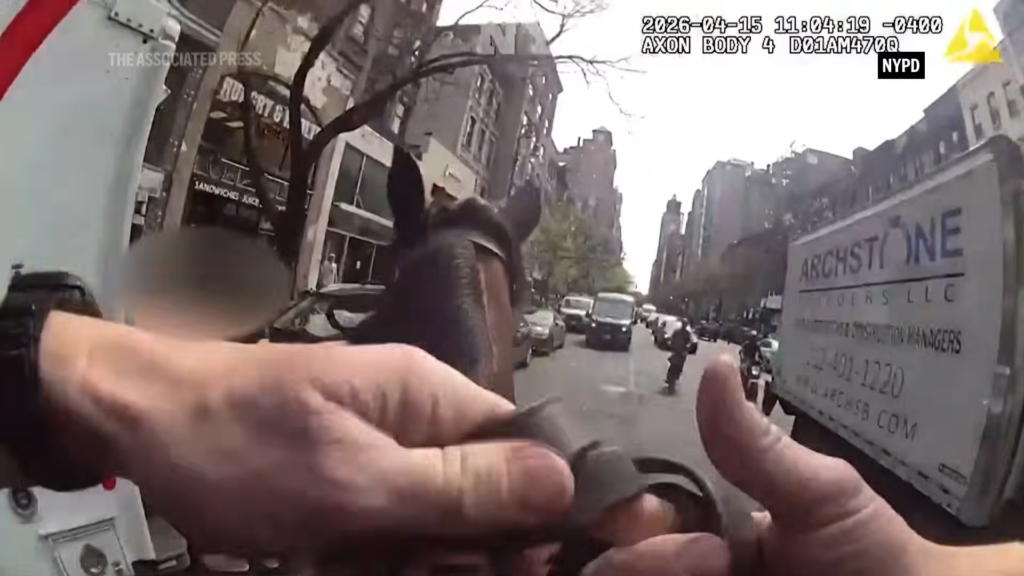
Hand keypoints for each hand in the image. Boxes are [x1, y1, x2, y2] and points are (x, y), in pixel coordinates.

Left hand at [38, 313, 573, 555]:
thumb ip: (458, 485)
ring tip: (350, 555)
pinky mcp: (349, 475)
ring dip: (412, 555)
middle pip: (486, 491)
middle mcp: (417, 416)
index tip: (539, 562)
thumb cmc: (237, 445)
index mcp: (431, 396)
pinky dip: (374, 555)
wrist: (134, 423)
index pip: (527, 447)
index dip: (543, 509)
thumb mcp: (352, 480)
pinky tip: (337, 558)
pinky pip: (392, 525)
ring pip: (438, 519)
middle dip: (464, 546)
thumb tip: (563, 481)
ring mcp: (381, 447)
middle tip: (412, 563)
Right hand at [584, 355, 933, 575]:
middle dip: (641, 556)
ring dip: (653, 572)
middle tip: (709, 558)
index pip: (627, 514)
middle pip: (608, 560)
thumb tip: (714, 364)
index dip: (620, 510)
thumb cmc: (870, 553)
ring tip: (719, 572)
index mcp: (695, 527)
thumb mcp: (818, 494)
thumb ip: (756, 446)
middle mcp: (676, 565)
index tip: (644, 513)